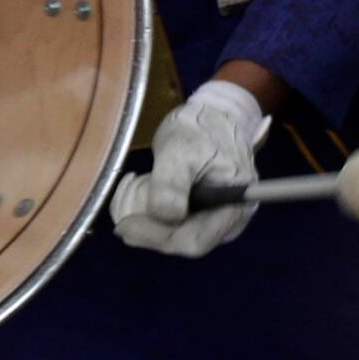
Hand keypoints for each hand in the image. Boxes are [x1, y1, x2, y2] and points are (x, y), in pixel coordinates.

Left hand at [112, 81, 265, 256]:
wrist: (211, 117)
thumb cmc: (201, 129)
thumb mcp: (181, 149)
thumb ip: (172, 184)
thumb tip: (164, 217)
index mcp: (233, 208)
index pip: (194, 241)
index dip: (158, 238)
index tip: (124, 224)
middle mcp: (225, 223)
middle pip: (178, 242)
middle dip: (145, 224)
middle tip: (129, 190)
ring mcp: (209, 221)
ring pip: (168, 236)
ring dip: (141, 216)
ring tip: (133, 181)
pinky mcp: (195, 215)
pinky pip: (165, 226)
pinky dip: (145, 212)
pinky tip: (140, 185)